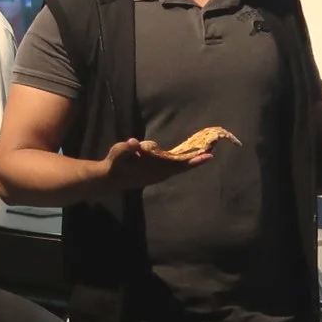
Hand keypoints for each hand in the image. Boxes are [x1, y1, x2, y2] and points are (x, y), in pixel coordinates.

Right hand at [97, 137, 214, 190]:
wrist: (110, 178)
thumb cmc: (115, 164)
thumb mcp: (119, 153)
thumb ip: (128, 148)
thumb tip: (133, 143)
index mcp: (154, 168)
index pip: (178, 164)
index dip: (193, 161)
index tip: (208, 156)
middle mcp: (159, 173)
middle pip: (182, 166)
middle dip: (196, 159)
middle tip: (211, 151)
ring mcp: (158, 174)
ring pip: (178, 167)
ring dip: (190, 160)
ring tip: (203, 153)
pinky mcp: (156, 173)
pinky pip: (172, 167)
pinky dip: (181, 162)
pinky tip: (185, 155)